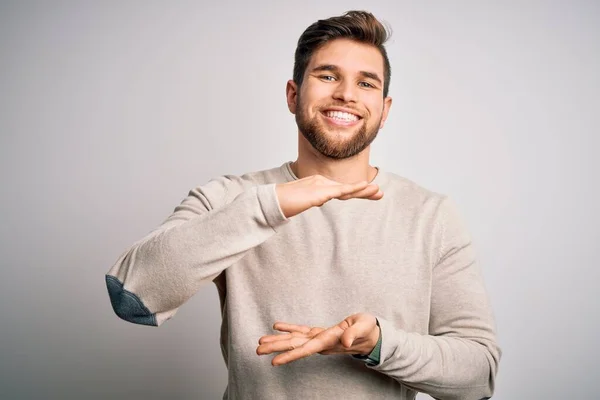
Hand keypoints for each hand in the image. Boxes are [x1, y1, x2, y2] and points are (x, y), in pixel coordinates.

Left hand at [256, 313, 379, 365]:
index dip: (290, 355)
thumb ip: (354, 334)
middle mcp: (321, 341)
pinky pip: (301, 330)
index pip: (306, 349)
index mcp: (329, 340)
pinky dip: (289, 328)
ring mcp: (319, 338)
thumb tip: (344, 341)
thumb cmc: (368, 329)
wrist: (372, 335)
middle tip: (257, 350)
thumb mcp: (364, 326)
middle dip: (276, 348)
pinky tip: (277, 326)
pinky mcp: (320, 332)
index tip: (274, 362)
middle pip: (295, 346)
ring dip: (277, 340)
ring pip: (295, 339)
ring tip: (261, 342)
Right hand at [276, 175, 382, 217]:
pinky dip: (354, 188)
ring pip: (346, 189)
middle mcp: (321, 182)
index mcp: (318, 184)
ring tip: (378, 191)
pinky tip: (365, 186)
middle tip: (380, 193)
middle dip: (364, 190)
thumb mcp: (302, 201)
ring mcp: (320, 185)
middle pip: (346, 188)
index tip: (369, 194)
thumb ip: (312, 198)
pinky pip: (340, 190)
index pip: (340, 189)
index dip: (356, 191)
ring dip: (364, 190)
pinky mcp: (319, 192)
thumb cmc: (283, 202)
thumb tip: (321, 200)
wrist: (273, 201)